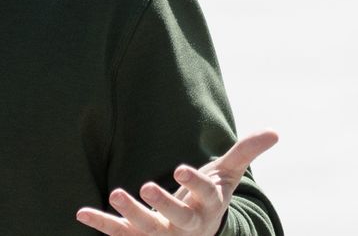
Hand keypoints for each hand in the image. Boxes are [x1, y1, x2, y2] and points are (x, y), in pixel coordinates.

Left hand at [75, 130, 277, 235]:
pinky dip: (101, 224)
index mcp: (208, 207)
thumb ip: (245, 153)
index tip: (182, 166)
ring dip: (130, 214)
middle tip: (146, 187)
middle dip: (163, 205)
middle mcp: (186, 225)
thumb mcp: (228, 176)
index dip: (194, 182)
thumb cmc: (210, 197)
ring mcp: (162, 235)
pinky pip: (119, 234)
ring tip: (116, 193)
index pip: (205, 195)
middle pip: (177, 218)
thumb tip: (274, 132)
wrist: (197, 234)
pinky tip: (82, 212)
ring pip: (147, 228)